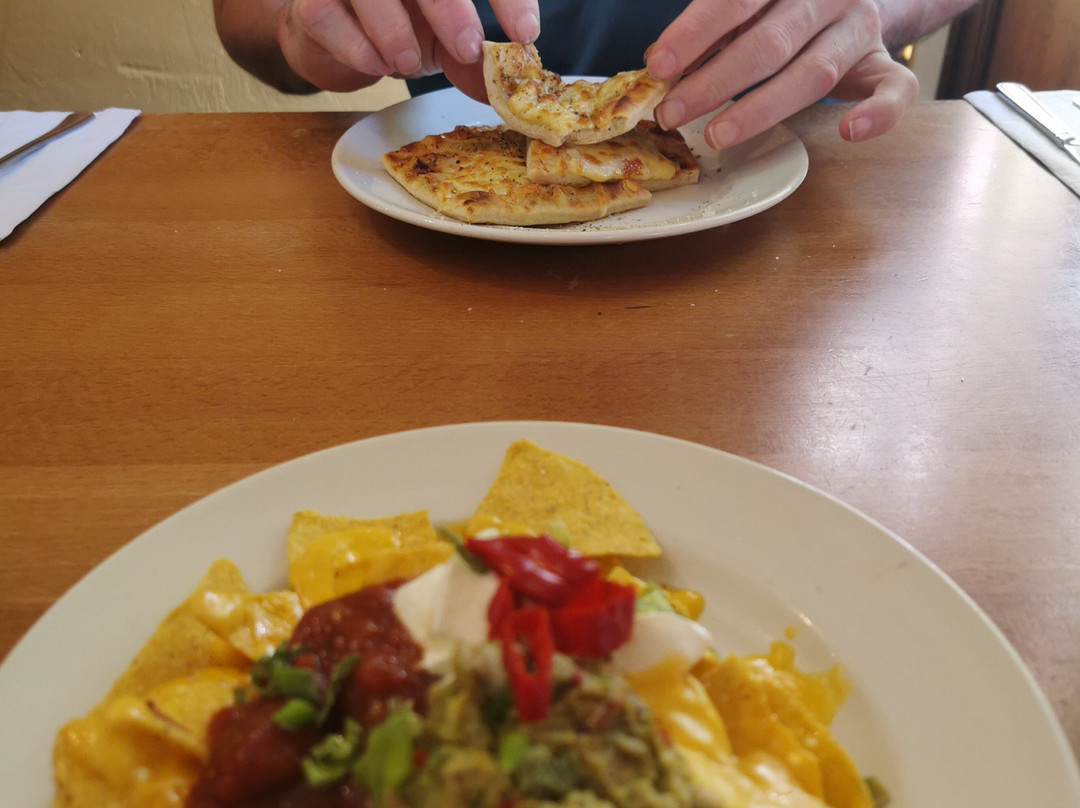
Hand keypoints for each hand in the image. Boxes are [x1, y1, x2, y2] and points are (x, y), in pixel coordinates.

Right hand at [275, 0, 539, 92]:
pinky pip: (328, 17)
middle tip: (469, 50)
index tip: (525, 35)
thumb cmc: (397, 24)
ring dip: (397, 34)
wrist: (331, 31)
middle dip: (451, 11)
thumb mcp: (444, 42)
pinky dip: (360, 49)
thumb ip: (471, 60)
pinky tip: (376, 63)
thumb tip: (503, 95)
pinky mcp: (311, 2)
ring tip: (410, 62)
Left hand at [647, 0, 918, 147]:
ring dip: (761, 108)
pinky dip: (878, 113)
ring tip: (717, 135)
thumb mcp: (745, 7)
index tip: (658, 65)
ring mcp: (859, 31)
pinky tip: (850, 131)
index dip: (695, 33)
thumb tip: (661, 65)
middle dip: (715, 82)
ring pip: (814, 73)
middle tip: (673, 113)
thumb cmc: (780, 8)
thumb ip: (710, 30)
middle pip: (769, 43)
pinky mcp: (883, 65)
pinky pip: (897, 90)